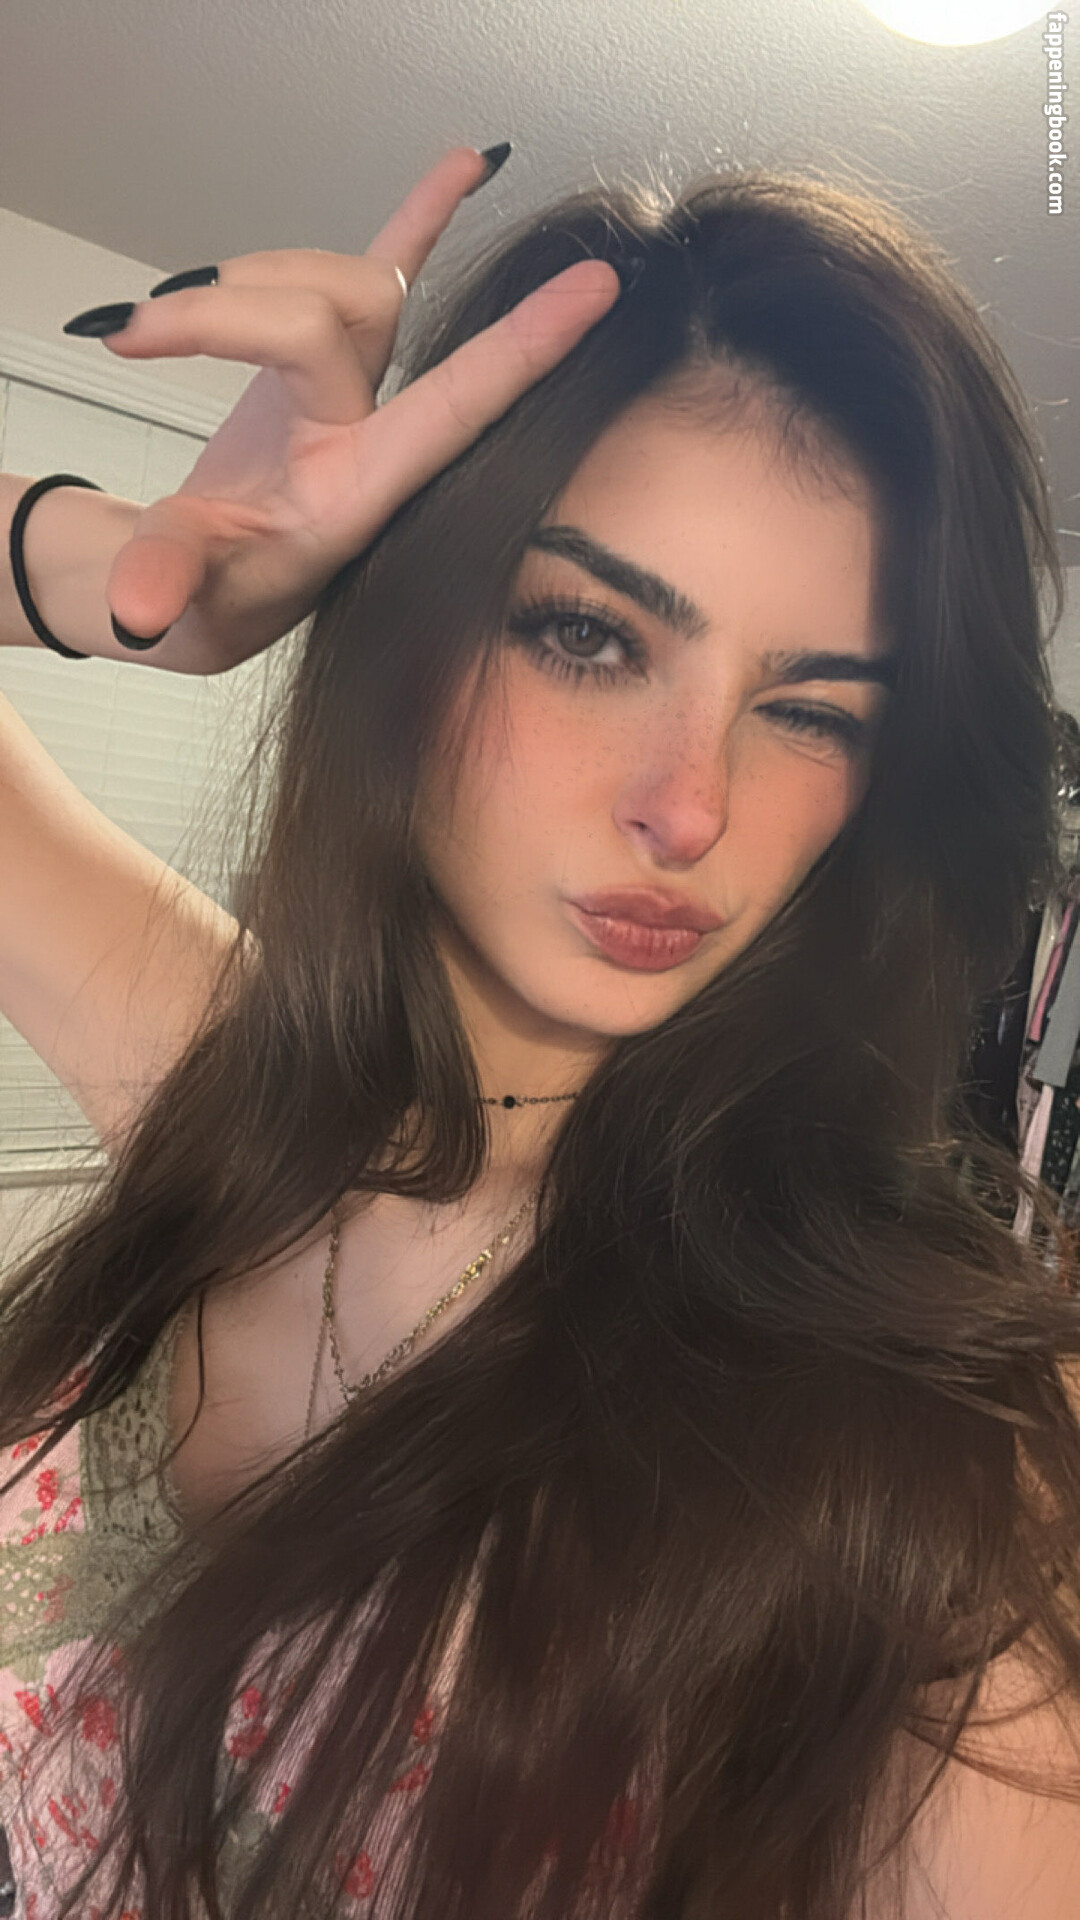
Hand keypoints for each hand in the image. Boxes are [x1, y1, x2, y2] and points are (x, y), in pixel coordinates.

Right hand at [98, 148, 621, 672]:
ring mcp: (358, 388)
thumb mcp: (182, 597)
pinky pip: (385, 266)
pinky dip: (422, 214)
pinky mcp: (330, 356)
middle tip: (135, 340)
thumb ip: (165, 585)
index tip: (596, 293)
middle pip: (334, 316)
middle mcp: (373, 431)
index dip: (521, 351)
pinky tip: (472, 161)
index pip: (454, 408)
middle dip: (222, 312)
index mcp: (359, 490)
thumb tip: (135, 608)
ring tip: (159, 328)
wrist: (202, 591)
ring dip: (235, 287)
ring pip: (332, 282)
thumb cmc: (208, 597)